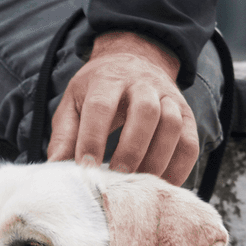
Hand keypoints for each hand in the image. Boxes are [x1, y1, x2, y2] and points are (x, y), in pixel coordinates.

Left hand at [47, 31, 198, 186]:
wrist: (133, 60)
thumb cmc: (97, 89)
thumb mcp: (74, 102)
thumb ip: (64, 134)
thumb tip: (55, 168)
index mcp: (108, 79)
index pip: (101, 106)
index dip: (93, 137)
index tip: (86, 167)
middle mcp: (142, 84)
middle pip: (145, 111)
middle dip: (132, 148)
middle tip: (118, 176)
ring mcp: (168, 97)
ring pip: (172, 124)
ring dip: (158, 158)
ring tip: (140, 184)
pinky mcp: (186, 114)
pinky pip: (190, 142)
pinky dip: (180, 167)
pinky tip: (163, 185)